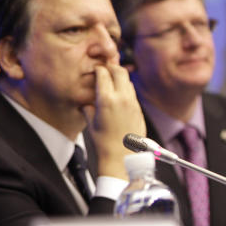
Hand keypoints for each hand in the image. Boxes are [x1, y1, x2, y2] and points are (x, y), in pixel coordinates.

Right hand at [83, 64, 145, 178]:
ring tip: (112, 83)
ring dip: (120, 78)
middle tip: (105, 70)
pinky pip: (132, 93)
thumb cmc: (104, 143)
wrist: (122, 157)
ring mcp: (133, 104)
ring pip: (128, 81)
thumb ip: (88, 107)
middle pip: (119, 71)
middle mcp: (122, 98)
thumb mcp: (90, 122)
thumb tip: (87, 102)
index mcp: (107, 100)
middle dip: (111, 67)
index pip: (103, 73)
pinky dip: (125, 90)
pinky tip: (119, 97)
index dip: (98, 69)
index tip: (95, 69)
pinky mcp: (139, 110)